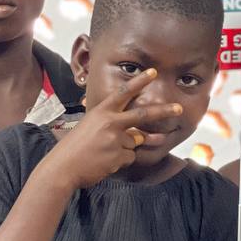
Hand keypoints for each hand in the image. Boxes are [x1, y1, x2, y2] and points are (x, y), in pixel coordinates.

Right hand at [41, 69, 181, 189]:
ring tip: (102, 153)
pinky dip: (120, 161)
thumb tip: (138, 134)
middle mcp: (111, 122)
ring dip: (123, 149)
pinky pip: (129, 157)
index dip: (139, 81)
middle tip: (179, 108)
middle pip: (143, 114)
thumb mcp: (89, 126)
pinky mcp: (119, 156)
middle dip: (164, 110)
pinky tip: (104, 162)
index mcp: (101, 112)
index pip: (123, 93)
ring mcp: (116, 139)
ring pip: (133, 142)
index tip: (153, 72)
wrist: (62, 168)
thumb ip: (113, 125)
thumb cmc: (73, 147)